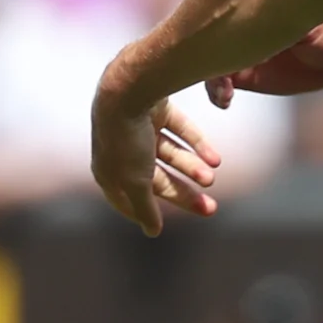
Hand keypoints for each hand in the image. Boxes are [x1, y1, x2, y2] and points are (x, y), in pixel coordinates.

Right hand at [91, 86, 225, 233]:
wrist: (129, 89)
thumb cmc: (125, 141)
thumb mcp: (135, 182)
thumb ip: (145, 208)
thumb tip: (152, 232)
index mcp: (108, 171)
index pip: (127, 200)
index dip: (145, 213)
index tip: (161, 226)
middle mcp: (123, 151)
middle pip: (157, 178)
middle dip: (184, 193)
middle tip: (210, 208)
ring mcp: (140, 129)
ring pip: (171, 154)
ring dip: (192, 167)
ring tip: (211, 178)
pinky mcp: (157, 110)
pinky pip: (180, 131)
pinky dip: (197, 144)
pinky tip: (215, 159)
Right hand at [210, 12, 322, 100]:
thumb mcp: (311, 31)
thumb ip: (289, 29)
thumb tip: (270, 26)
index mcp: (254, 10)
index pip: (221, 18)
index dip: (209, 33)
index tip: (211, 49)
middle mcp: (241, 29)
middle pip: (207, 40)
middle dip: (203, 58)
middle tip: (217, 77)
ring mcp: (239, 51)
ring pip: (210, 63)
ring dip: (210, 79)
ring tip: (225, 94)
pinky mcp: (244, 74)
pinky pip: (220, 83)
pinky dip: (217, 93)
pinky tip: (225, 102)